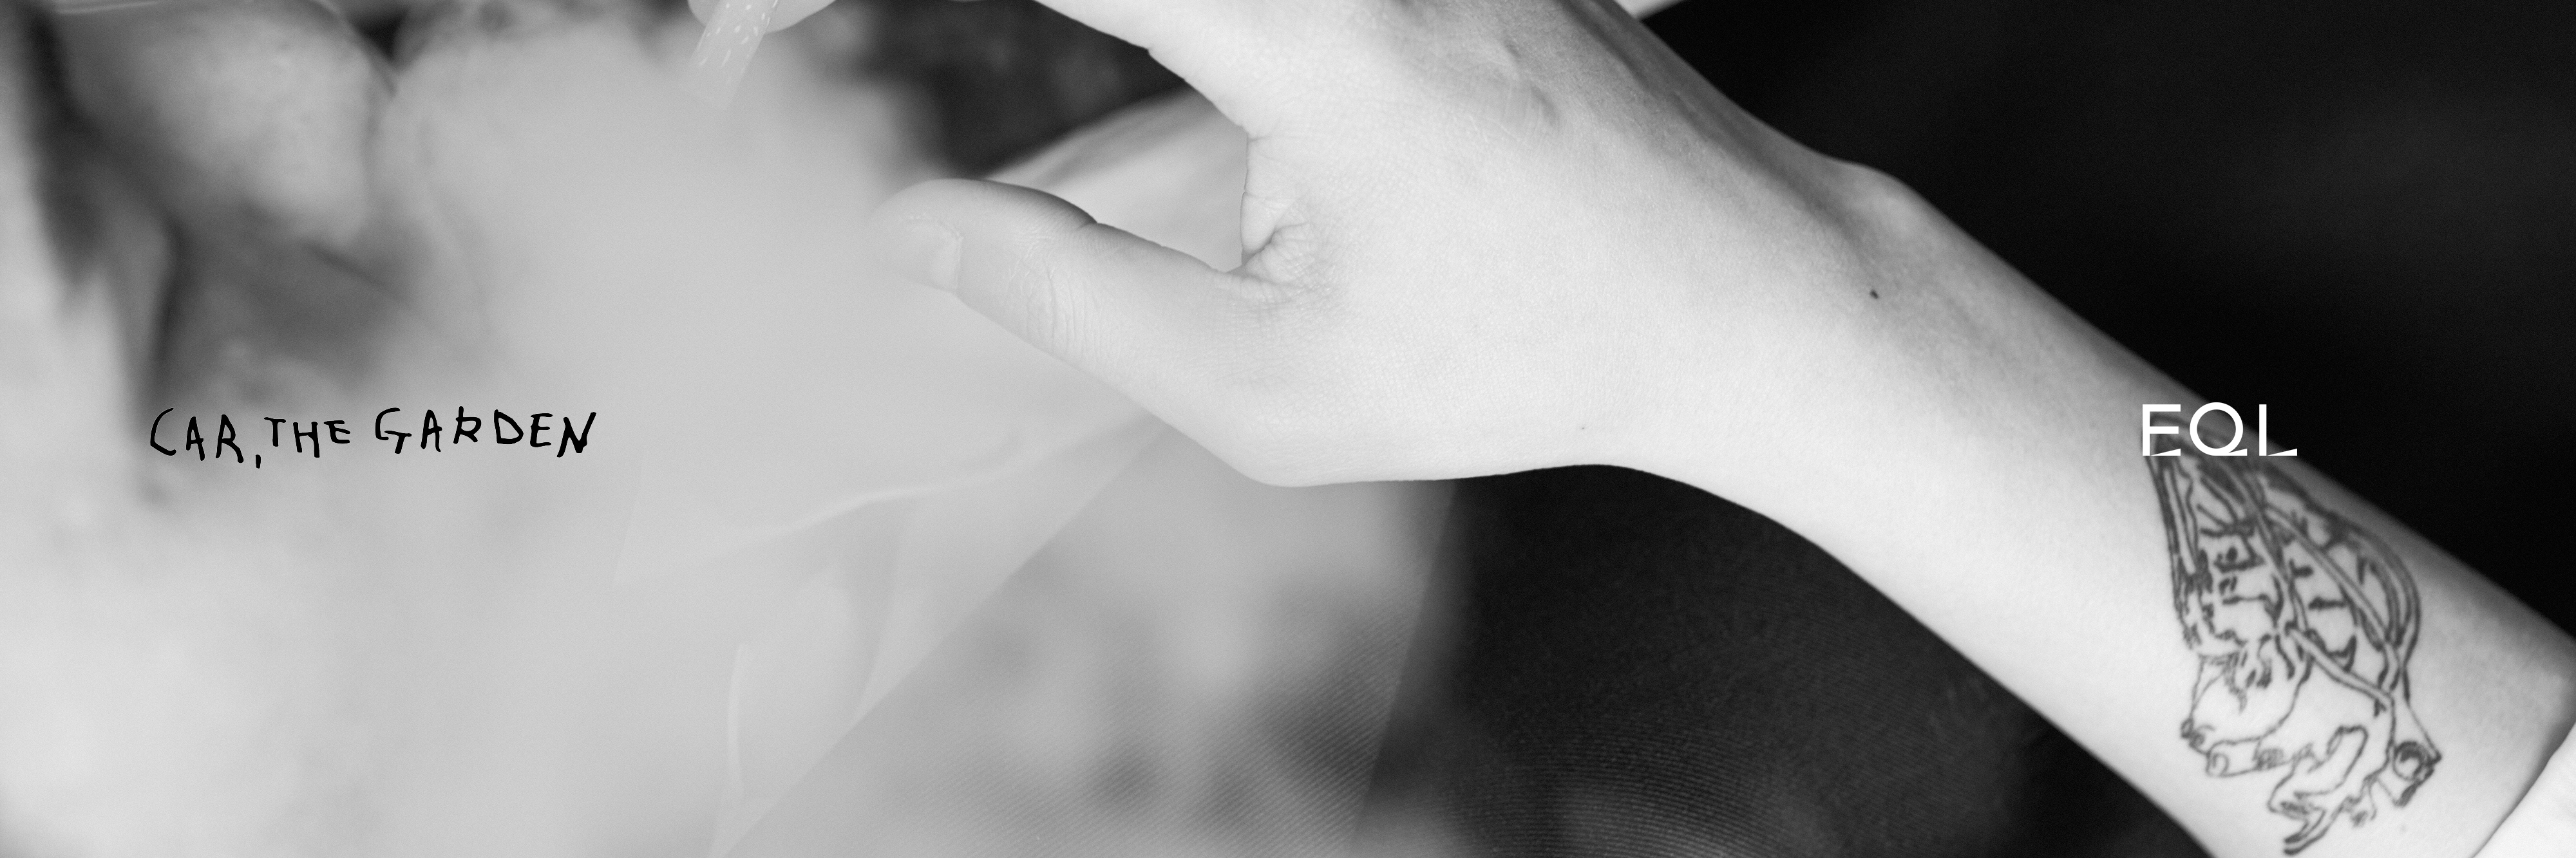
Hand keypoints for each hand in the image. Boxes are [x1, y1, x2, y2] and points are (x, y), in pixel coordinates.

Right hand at [868, 0, 1909, 486]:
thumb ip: (1073, 300)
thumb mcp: (1277, 392)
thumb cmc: (1522, 359)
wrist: (1739, 287)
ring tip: (883, 54)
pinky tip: (1105, 52)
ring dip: (1062, 17)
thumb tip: (908, 225)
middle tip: (790, 45)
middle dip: (907, 3)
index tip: (758, 36)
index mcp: (1314, 39)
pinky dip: (1143, 19)